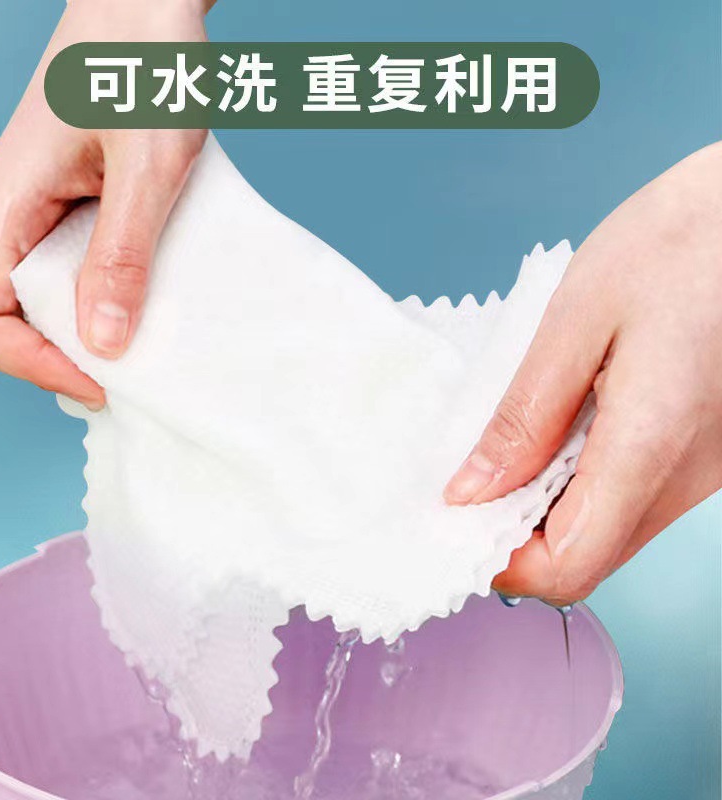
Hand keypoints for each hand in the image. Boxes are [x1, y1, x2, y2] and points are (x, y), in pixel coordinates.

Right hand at [0, 0, 213, 408]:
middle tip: (127, 374)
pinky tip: (147, 305)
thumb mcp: (147, 167)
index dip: (27, 364)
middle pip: (2, 320)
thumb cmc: (144, 65)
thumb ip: (122, 253)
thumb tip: (103, 342)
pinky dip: (102, 301)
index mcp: (6, 205)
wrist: (150, 9)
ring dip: (82, 333)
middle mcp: (11, 216)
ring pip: (37, 301)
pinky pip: (70, 273)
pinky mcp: (71, 208)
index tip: (99, 379)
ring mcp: (40, 213)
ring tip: (141, 349)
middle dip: (57, 357)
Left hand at [444, 143, 721, 605]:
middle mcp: (686, 478)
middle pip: (585, 556)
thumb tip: (472, 492)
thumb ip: (525, 416)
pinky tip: (552, 431)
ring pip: (606, 530)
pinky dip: (577, 482)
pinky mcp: (703, 451)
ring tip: (502, 448)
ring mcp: (702, 470)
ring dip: (542, 508)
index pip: (568, 566)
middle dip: (513, 537)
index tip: (451, 524)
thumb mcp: (581, 316)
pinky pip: (629, 494)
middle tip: (463, 482)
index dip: (501, 563)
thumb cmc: (686, 239)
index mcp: (650, 445)